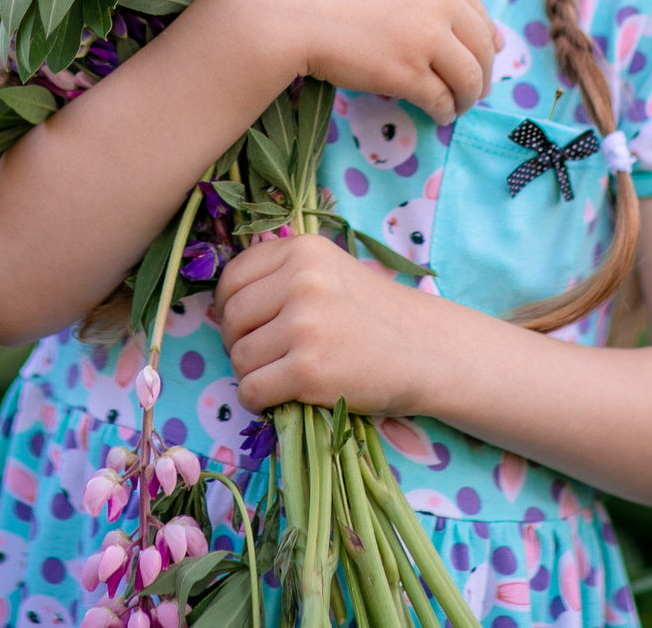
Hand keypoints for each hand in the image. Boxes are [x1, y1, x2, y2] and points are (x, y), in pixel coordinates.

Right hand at [207, 0, 496, 122]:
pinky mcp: (408, 73)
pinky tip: (437, 115)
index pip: (475, 7)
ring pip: (469, 77)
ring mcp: (426, 38)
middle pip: (480, 45)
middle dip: (482, 71)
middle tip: (475, 88)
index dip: (483, 35)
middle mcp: (439, 0)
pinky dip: (444, 110)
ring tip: (458, 107)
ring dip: (468, 96)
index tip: (484, 53)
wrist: (282, 6)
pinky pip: (440, 99)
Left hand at [216, 233, 452, 414]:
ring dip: (252, 374)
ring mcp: (304, 325)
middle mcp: (301, 281)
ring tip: (280, 375)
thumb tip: (224, 306)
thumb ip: (282, 275)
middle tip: (263, 356)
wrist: (427, 350)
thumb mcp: (330, 271)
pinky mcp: (309, 370)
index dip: (228, 307)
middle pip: (232, 320)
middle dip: (238, 343)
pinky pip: (252, 390)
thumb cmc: (374, 314)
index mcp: (303, 251)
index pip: (233, 278)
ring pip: (240, 357)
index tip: (243, 325)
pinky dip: (257, 400)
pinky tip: (280, 397)